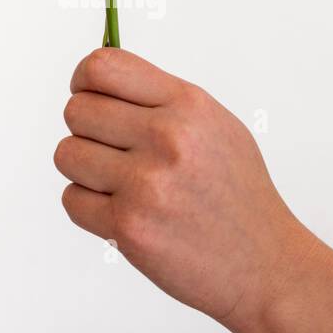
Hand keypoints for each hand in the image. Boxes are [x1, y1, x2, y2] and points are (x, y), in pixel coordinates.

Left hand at [54, 47, 314, 332]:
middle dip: (86, 130)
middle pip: (77, 110)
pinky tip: (124, 212)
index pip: (103, 67)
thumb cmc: (237, 196)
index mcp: (188, 105)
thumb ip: (161, 101)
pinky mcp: (127, 227)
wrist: (265, 265)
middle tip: (112, 151)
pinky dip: (89, 207)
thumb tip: (98, 81)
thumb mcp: (215, 127)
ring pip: (67, 154)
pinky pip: (71, 199)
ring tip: (120, 184)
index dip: (84, 80)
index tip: (91, 97)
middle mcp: (166, 138)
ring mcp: (145, 184)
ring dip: (85, 170)